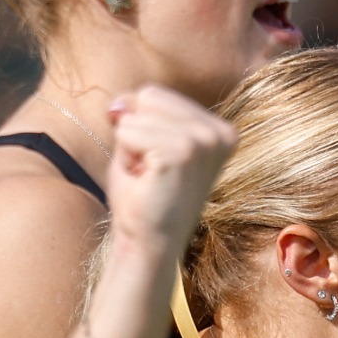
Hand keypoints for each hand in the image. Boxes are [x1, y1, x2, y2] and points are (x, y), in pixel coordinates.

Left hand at [102, 86, 236, 250]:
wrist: (146, 243)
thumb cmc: (143, 197)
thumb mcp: (139, 143)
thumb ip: (134, 113)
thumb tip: (117, 104)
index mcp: (219, 129)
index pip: (155, 94)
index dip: (139, 126)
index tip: (154, 163)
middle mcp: (220, 131)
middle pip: (148, 96)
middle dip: (134, 133)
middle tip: (148, 171)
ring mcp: (204, 140)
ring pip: (136, 115)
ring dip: (130, 148)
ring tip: (148, 177)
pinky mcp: (183, 152)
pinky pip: (128, 132)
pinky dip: (126, 157)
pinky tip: (146, 180)